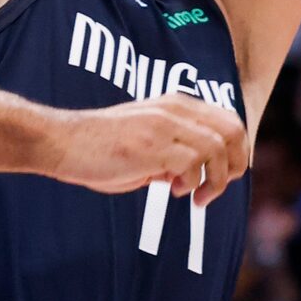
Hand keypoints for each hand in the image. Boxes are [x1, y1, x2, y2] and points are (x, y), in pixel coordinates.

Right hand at [48, 94, 248, 207]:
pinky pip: (193, 164)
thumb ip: (172, 150)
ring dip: (214, 180)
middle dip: (235, 165)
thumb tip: (195, 174)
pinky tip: (173, 191)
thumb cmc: (100, 147)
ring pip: (217, 147)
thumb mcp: (145, 141)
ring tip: (195, 196)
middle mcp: (174, 109)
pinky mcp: (153, 146)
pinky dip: (191, 184)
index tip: (224, 176)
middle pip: (232, 130)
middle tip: (216, 187)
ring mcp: (164, 125)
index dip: (236, 151)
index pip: (228, 119)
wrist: (64, 142)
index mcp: (174, 104)